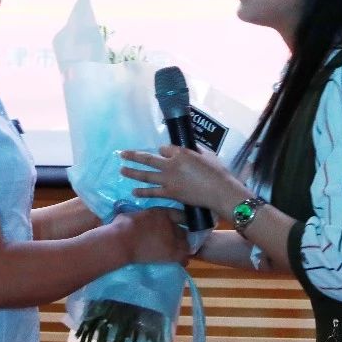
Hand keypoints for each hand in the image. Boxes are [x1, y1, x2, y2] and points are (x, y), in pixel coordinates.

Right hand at [111, 207, 189, 265]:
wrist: (122, 240)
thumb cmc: (122, 226)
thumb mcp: (134, 214)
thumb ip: (142, 216)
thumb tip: (138, 218)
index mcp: (161, 213)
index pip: (178, 214)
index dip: (181, 220)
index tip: (180, 225)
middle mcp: (170, 224)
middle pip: (183, 230)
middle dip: (181, 235)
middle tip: (178, 242)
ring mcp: (172, 238)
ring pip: (186, 243)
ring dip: (183, 247)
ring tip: (180, 253)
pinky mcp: (171, 252)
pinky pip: (183, 256)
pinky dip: (183, 259)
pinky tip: (182, 262)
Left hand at [119, 146, 248, 217]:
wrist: (219, 191)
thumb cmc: (217, 172)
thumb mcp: (207, 155)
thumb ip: (196, 151)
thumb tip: (190, 150)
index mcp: (181, 152)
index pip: (165, 148)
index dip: (164, 151)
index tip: (163, 153)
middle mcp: (171, 164)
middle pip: (148, 158)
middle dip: (133, 156)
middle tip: (122, 154)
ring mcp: (168, 179)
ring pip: (146, 174)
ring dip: (132, 172)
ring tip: (122, 170)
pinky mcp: (170, 193)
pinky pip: (153, 191)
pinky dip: (142, 192)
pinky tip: (134, 191)